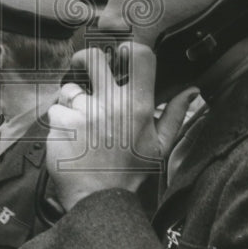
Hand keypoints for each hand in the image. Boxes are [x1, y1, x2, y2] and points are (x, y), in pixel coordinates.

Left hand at [44, 42, 196, 210]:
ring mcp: (85, 113)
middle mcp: (111, 105)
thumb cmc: (129, 172)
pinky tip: (70, 136)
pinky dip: (60, 121)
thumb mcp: (160, 146)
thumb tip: (192, 90)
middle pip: (92, 57)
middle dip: (84, 59)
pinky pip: (56, 110)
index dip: (128, 48)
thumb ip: (175, 114)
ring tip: (81, 121)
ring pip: (69, 88)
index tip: (120, 55)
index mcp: (138, 107)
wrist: (99, 199)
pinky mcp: (62, 124)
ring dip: (71, 100)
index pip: (139, 56)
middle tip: (83, 68)